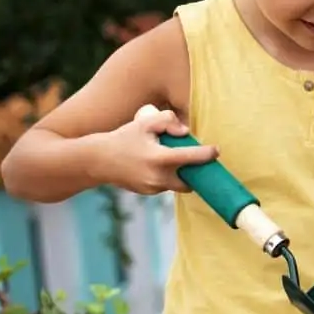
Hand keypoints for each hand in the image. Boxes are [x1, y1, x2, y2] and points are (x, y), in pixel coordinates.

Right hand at [98, 108, 218, 194]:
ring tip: (176, 160)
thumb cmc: (123, 137)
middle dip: (197, 172)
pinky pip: (166, 185)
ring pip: (178, 183)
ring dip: (181, 174)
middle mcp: (158, 177)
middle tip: (200, 161)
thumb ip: (168, 120)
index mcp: (160, 159)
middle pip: (191, 180)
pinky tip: (160, 166)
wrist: (97, 160)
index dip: (207, 154)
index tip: (216, 151)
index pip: (192, 158)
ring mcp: (153, 188)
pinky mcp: (148, 192)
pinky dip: (168, 177)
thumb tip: (186, 132)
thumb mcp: (144, 122)